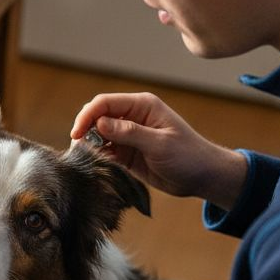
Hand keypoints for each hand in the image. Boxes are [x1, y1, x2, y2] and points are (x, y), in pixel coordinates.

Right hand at [70, 92, 247, 209]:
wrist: (203, 176)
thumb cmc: (188, 155)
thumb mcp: (159, 144)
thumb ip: (130, 133)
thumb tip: (100, 124)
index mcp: (142, 106)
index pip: (105, 103)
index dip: (87, 116)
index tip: (76, 134)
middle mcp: (133, 117)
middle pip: (97, 117)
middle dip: (85, 131)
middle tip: (79, 150)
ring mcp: (129, 135)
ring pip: (98, 136)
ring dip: (90, 146)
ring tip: (86, 160)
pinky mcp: (127, 153)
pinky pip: (106, 152)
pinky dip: (98, 158)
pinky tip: (97, 166)